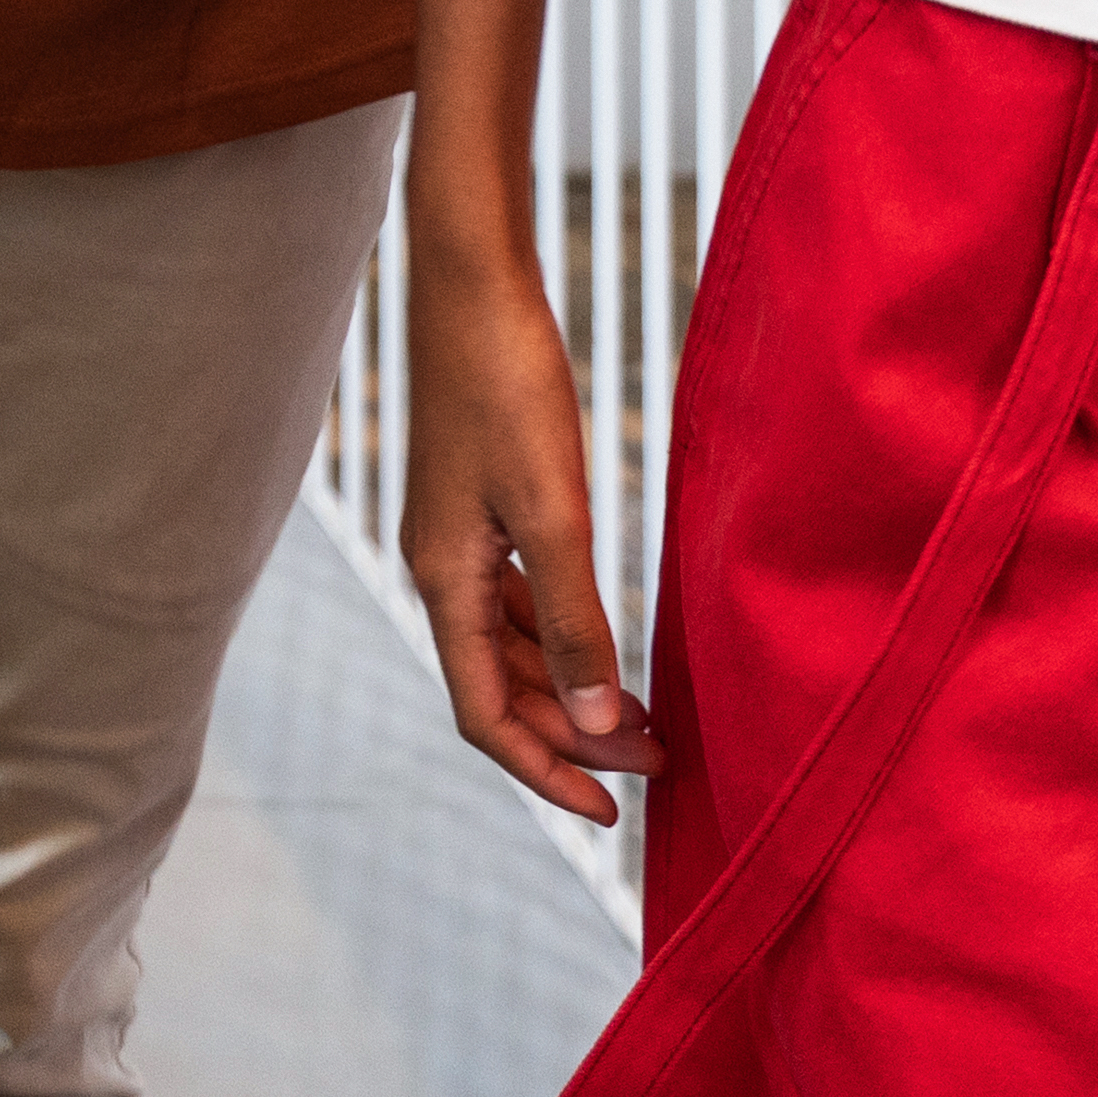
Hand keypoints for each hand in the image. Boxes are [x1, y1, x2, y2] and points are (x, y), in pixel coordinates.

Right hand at [399, 231, 659, 823]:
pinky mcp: (478, 503)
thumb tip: (592, 719)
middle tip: (658, 763)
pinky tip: (602, 637)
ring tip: (642, 717)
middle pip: (499, 686)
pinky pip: (515, 599)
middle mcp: (439, 567)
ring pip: (508, 645)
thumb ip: (574, 615)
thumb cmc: (507, 383)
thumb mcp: (553, 506)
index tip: (609, 815)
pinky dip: (560, 634)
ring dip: (569, 688)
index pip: (484, 712)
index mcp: (443, 578)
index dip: (545, 772)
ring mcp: (456, 536)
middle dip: (572, 736)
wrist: (472, 281)